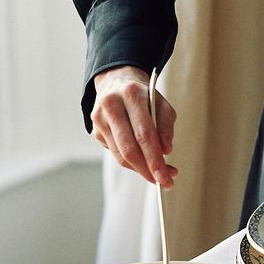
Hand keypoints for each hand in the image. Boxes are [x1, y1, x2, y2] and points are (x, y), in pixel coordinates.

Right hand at [91, 66, 177, 188]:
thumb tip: (166, 151)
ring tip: (159, 175)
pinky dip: (132, 162)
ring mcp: (99, 119)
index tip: (167, 176)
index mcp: (131, 95)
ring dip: (141, 169)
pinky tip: (144, 163)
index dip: (155, 159)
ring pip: (121, 155)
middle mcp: (111, 106)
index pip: (144, 133)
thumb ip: (165, 126)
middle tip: (164, 182)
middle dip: (148, 170)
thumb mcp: (161, 104)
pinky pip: (116, 153)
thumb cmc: (143, 96)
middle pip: (129, 148)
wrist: (116, 81)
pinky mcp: (95, 131)